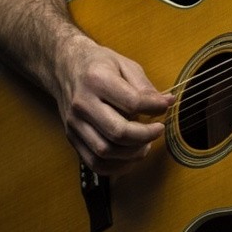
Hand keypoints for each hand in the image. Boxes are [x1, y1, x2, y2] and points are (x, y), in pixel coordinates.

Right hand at [54, 38, 174, 175]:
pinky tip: (131, 156)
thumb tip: (166, 103)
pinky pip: (94, 162)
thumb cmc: (98, 64)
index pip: (132, 103)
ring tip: (146, 143)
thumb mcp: (124, 64)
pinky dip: (116, 166)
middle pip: (118, 132)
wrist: (64, 68)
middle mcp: (83, 104)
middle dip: (145, 136)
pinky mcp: (71, 137)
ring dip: (132, 153)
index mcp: (97, 80)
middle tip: (159, 129)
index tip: (165, 106)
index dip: (154, 108)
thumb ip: (144, 86)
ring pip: (105, 151)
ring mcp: (74, 123)